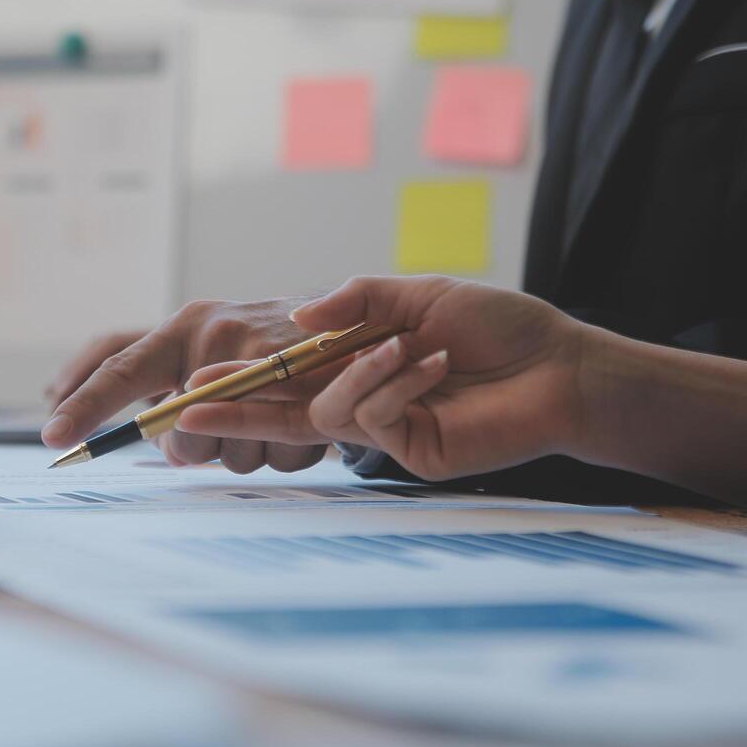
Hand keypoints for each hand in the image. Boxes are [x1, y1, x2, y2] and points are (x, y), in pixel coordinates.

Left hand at [42, 297, 331, 472]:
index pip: (122, 367)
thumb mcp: (202, 345)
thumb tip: (149, 439)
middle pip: (180, 435)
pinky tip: (293, 420)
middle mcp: (219, 333)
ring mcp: (268, 357)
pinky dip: (284, 449)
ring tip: (264, 413)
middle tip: (218, 425)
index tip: (52, 436)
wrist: (348, 320)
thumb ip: (158, 386)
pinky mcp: (311, 388)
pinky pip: (279, 454)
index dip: (85, 404)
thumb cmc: (257, 341)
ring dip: (245, 450)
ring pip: (232, 452)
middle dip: (196, 447)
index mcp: (184, 326)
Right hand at [176, 275, 589, 480]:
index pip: (284, 374)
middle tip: (185, 409)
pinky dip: (391, 383)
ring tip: (403, 346)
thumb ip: (357, 299)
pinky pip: (369, 419)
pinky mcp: (408, 452)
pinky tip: (430, 362)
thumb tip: (298, 317)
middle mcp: (362, 400)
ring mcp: (384, 430)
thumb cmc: (498, 328)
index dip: (239, 379)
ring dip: (356, 373)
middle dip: (233, 411)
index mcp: (358, 362)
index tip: (193, 377)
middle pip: (279, 413)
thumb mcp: (419, 294)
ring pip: (324, 413)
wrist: (561, 366)